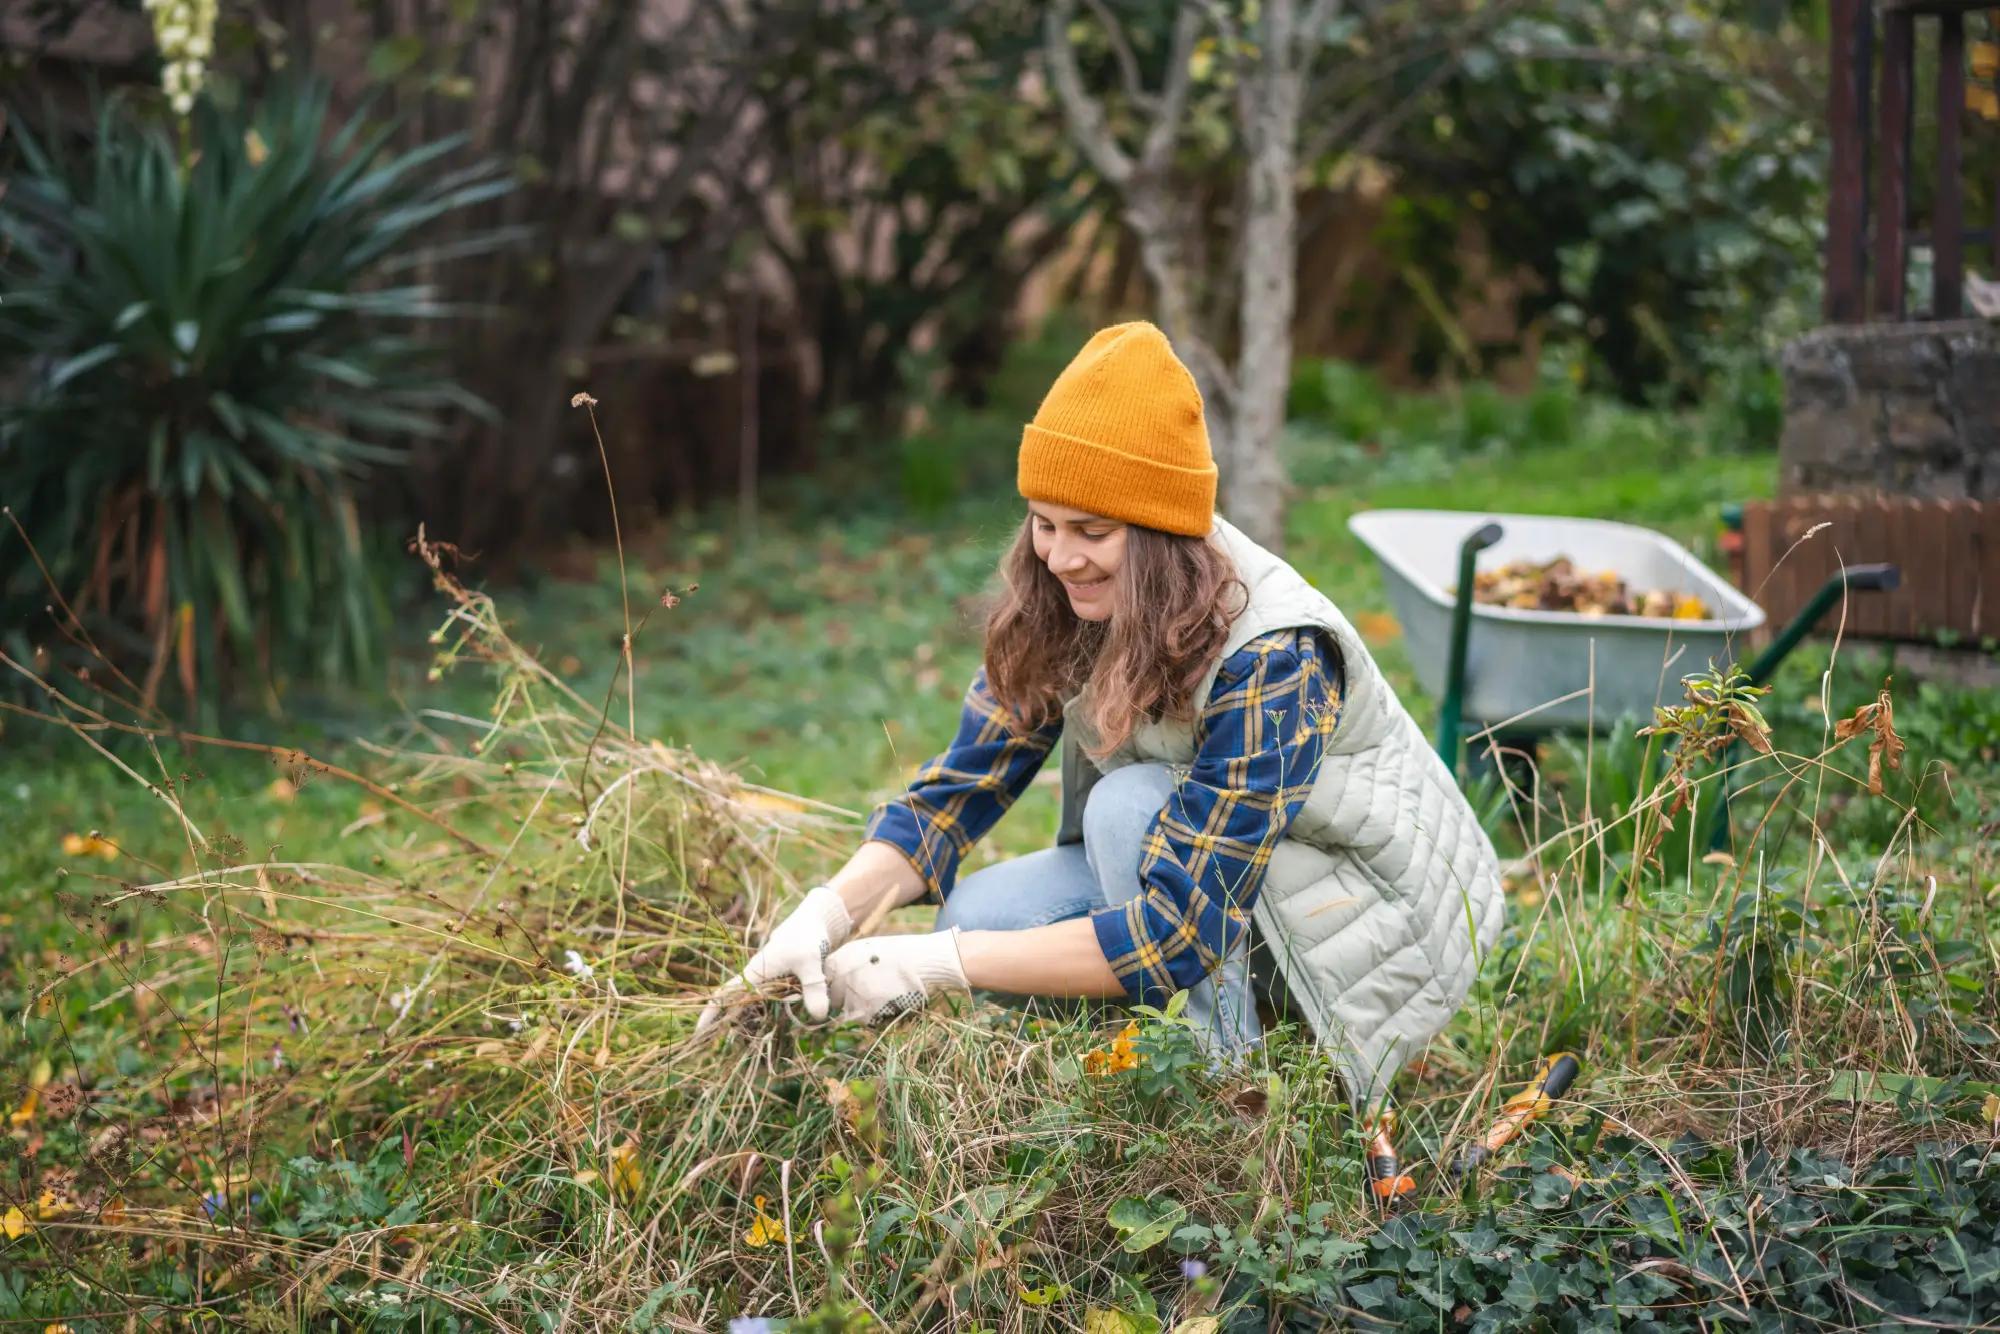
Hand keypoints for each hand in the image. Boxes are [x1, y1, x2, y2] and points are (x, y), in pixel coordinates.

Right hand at [694, 885, 851, 1035]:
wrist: (813, 924)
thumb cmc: (807, 939)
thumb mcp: (811, 963)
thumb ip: (814, 988)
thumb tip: (818, 1016)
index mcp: (755, 973)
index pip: (726, 994)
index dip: (711, 1012)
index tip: (699, 1032)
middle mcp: (756, 979)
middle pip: (735, 1006)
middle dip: (727, 1026)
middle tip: (722, 1052)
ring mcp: (766, 983)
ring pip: (750, 1009)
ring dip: (746, 1026)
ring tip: (744, 1049)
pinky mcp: (778, 985)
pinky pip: (766, 1006)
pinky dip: (765, 1020)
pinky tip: (769, 1034)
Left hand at [824, 928, 968, 1023]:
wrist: (926, 961)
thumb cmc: (898, 955)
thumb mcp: (866, 950)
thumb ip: (845, 965)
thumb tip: (830, 982)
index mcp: (842, 959)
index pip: (824, 980)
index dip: (833, 984)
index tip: (844, 985)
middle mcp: (844, 977)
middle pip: (834, 998)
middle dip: (846, 998)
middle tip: (869, 990)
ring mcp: (855, 995)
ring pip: (849, 1011)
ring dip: (861, 1007)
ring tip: (883, 992)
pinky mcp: (869, 1012)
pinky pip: (865, 1018)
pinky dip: (875, 1013)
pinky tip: (890, 999)